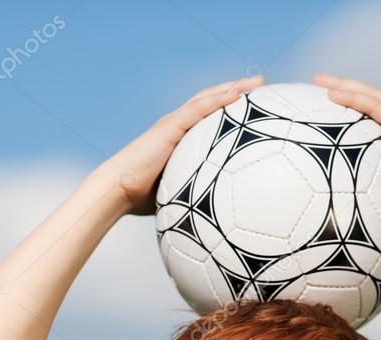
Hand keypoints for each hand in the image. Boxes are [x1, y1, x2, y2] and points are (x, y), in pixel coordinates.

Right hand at [100, 75, 264, 216]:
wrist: (118, 190)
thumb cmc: (141, 198)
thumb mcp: (176, 193)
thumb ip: (193, 194)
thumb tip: (212, 215)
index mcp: (180, 139)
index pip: (208, 117)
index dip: (229, 108)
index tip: (252, 105)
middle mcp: (178, 126)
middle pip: (212, 101)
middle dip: (237, 91)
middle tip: (262, 85)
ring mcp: (174, 124)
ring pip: (208, 99)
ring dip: (233, 88)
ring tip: (258, 82)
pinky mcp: (170, 127)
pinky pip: (199, 109)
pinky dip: (219, 99)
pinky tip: (237, 94)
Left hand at [313, 73, 380, 208]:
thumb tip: (368, 205)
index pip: (372, 111)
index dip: (351, 102)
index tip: (328, 101)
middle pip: (366, 96)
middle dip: (341, 86)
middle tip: (317, 81)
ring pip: (367, 94)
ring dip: (342, 86)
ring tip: (318, 80)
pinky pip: (373, 106)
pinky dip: (353, 98)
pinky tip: (333, 94)